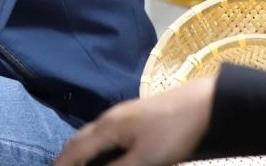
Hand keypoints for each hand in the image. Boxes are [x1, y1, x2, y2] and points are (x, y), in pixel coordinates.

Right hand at [51, 76, 216, 165]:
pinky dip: (96, 145)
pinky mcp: (135, 118)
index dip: (62, 164)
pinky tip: (104, 152)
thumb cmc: (172, 133)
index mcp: (107, 128)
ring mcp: (122, 116)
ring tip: (77, 164)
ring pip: (93, 135)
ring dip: (81, 150)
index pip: (76, 150)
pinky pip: (105, 133)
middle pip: (80, 139)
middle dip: (68, 156)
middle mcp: (109, 119)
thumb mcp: (145, 159)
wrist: (202, 106)